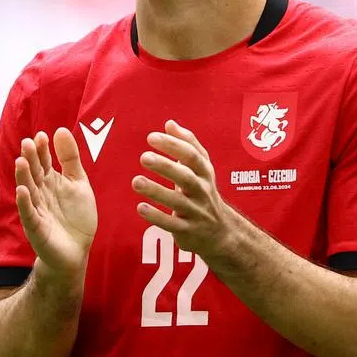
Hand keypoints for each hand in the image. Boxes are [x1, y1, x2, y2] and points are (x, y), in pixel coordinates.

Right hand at [15, 127, 97, 278]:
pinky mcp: (37, 228)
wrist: (77, 250)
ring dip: (24, 177)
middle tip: (28, 143)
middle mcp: (40, 193)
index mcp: (50, 181)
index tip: (42, 136)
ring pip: (29, 191)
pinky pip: (29, 214)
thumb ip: (70, 158)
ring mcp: (37, 210)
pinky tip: (22, 191)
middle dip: (31, 159)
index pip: (44, 162)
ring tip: (21, 161)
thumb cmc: (76, 217)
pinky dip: (25, 203)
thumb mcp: (78, 183)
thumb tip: (61, 129)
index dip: (43, 150)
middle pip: (34, 173)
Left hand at [134, 120, 237, 257]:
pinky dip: (156, 217)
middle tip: (143, 157)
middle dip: (165, 167)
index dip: (173, 145)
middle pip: (186, 177)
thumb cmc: (202, 193)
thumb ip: (187, 145)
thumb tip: (169, 123)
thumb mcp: (201, 169)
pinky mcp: (188, 231)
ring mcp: (197, 212)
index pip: (192, 156)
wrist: (220, 232)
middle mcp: (203, 191)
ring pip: (178, 202)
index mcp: (205, 173)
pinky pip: (172, 224)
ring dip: (156, 191)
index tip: (151, 137)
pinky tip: (140, 207)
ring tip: (136, 181)